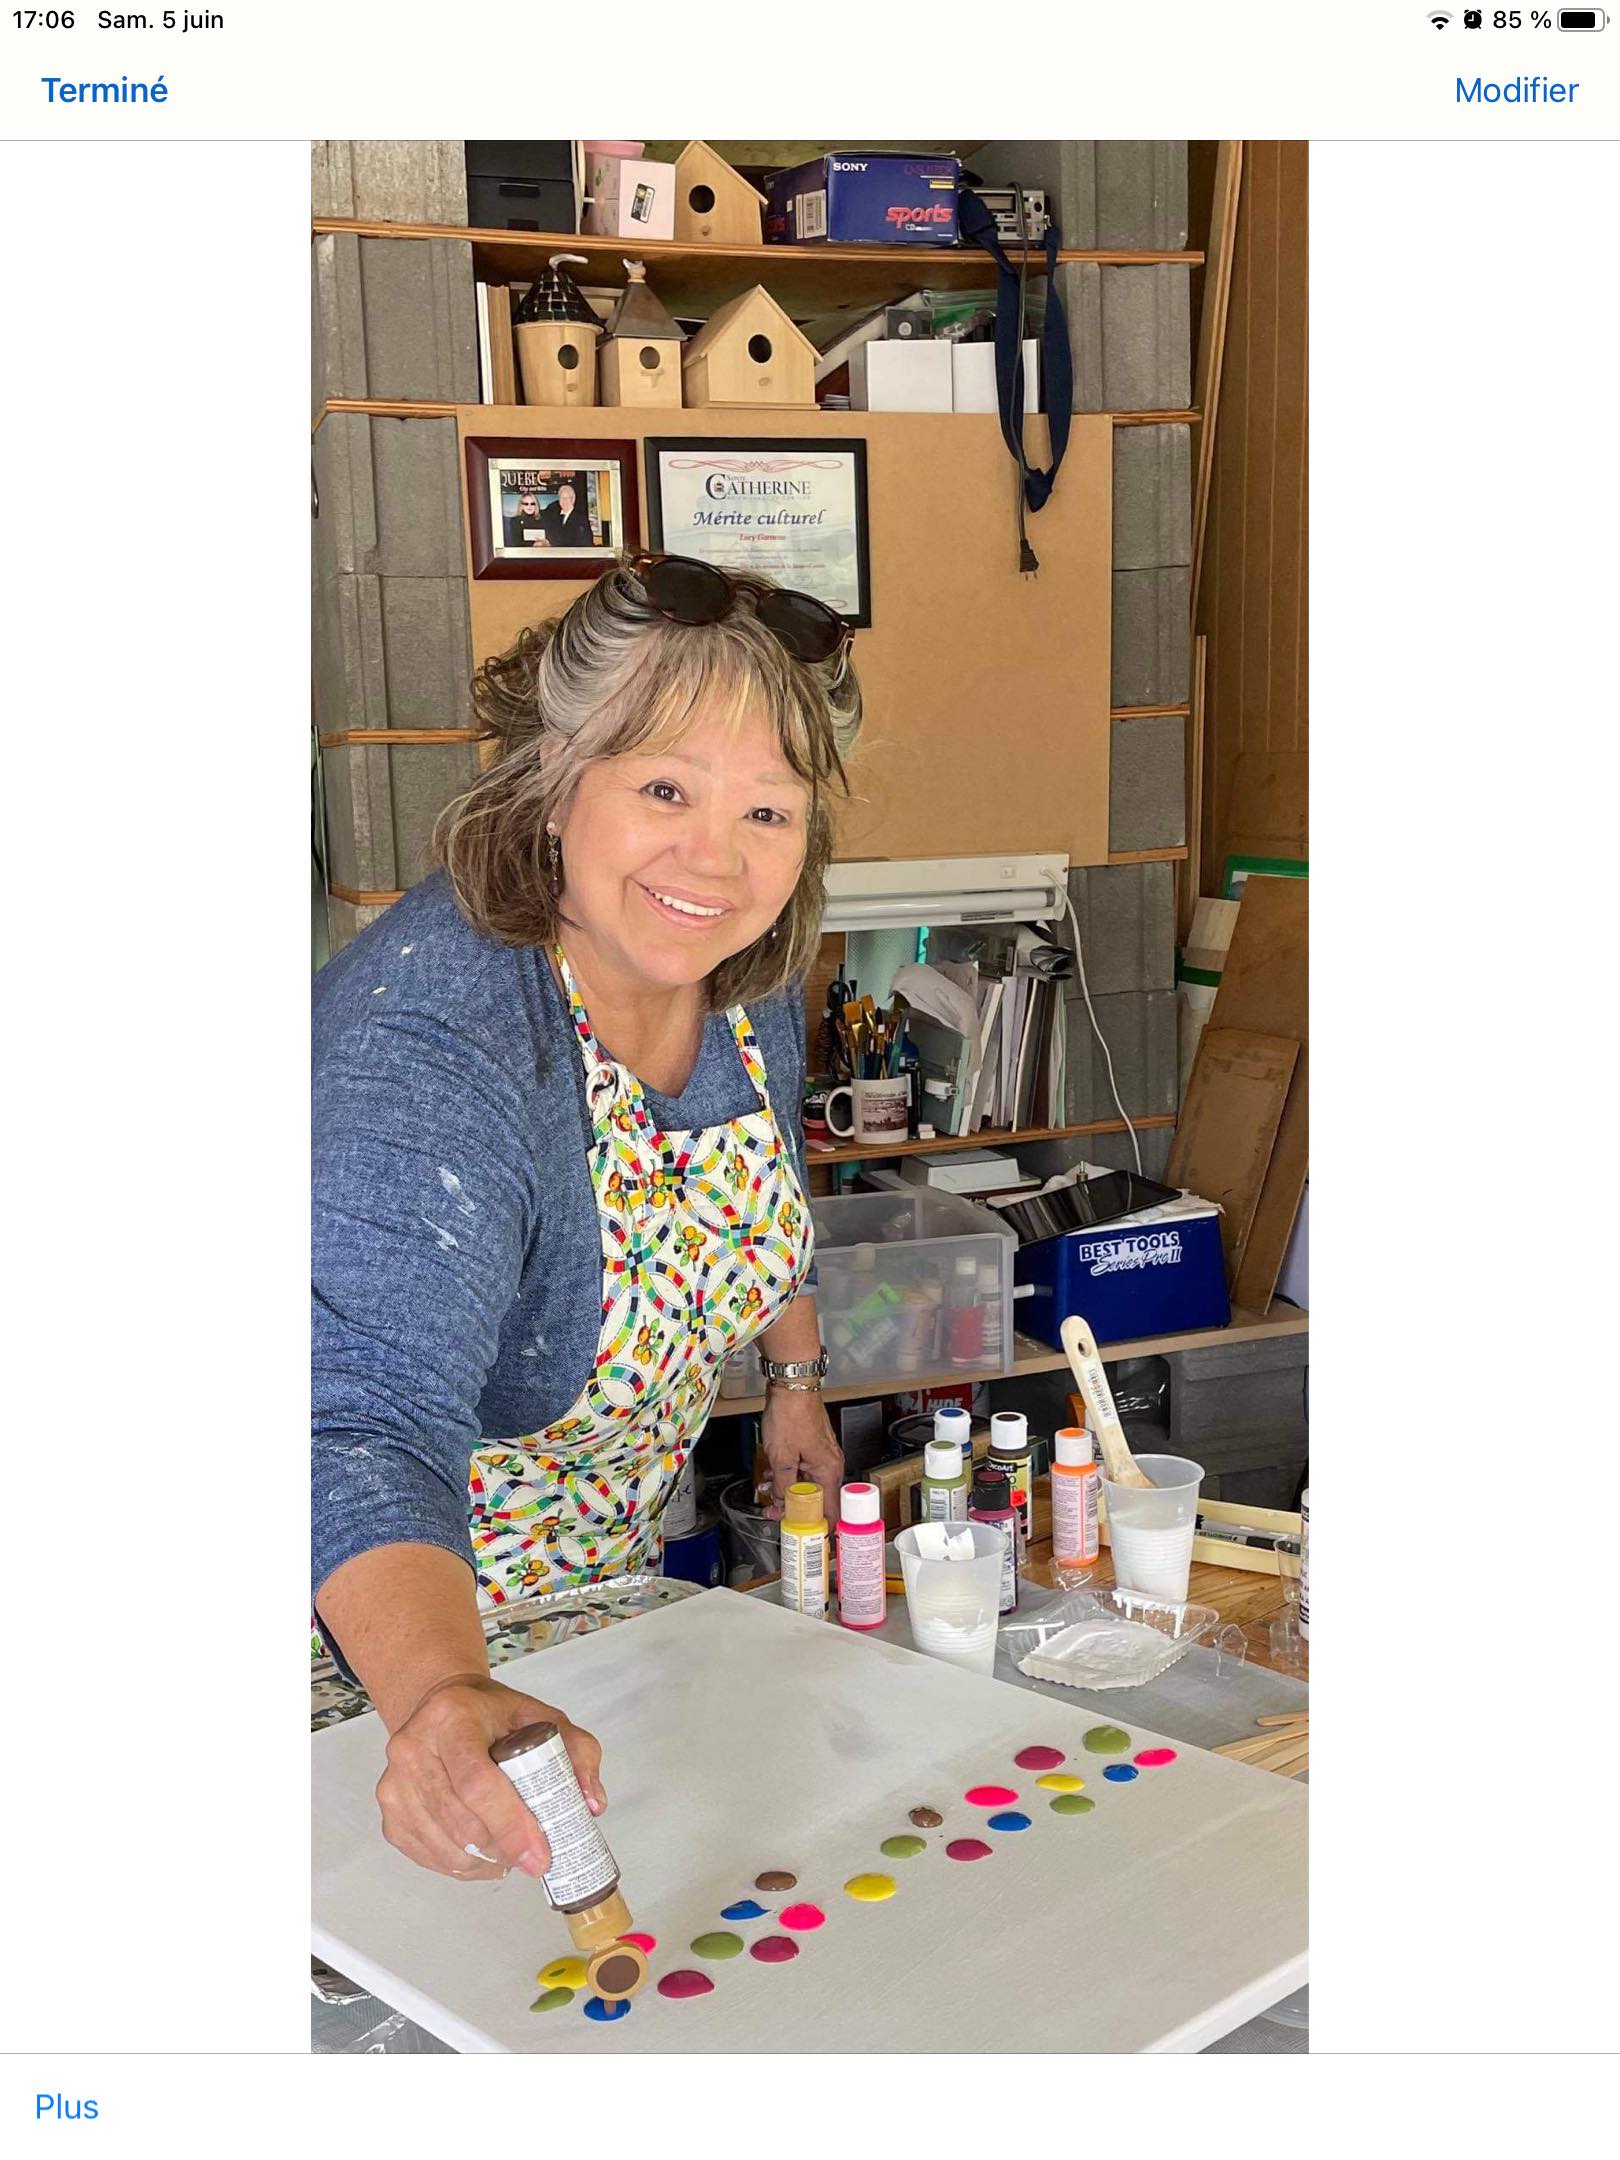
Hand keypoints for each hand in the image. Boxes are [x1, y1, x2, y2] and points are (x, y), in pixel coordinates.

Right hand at [375, 1674, 605, 1883]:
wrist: (441, 1706)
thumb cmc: (491, 1715)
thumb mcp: (541, 1716)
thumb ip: (576, 1752)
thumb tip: (590, 1803)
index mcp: (452, 1718)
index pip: (477, 1782)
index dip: (510, 1824)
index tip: (539, 1854)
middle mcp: (413, 1748)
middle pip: (460, 1822)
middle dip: (504, 1849)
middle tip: (533, 1858)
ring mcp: (394, 1783)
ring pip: (445, 1847)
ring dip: (485, 1862)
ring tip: (511, 1852)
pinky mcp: (390, 1813)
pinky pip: (429, 1856)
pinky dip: (462, 1866)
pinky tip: (484, 1851)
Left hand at [759, 1387, 843, 1531]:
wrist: (791, 1386)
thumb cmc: (791, 1415)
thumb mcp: (782, 1458)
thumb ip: (783, 1486)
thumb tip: (782, 1504)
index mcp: (829, 1472)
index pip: (831, 1511)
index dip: (817, 1526)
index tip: (802, 1533)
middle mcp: (829, 1465)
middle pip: (814, 1499)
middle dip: (790, 1506)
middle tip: (771, 1512)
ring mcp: (820, 1455)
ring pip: (804, 1483)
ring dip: (784, 1489)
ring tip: (766, 1490)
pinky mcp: (810, 1447)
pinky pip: (799, 1469)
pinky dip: (785, 1474)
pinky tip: (770, 1474)